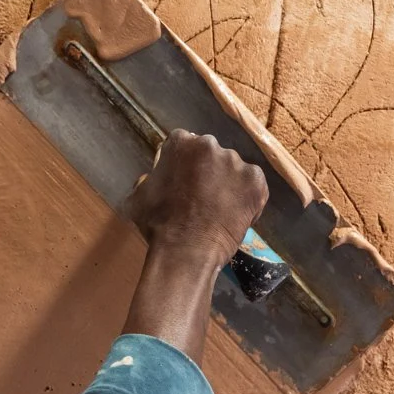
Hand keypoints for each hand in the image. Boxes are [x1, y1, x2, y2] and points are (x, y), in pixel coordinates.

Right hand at [126, 130, 268, 270]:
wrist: (186, 250)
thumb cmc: (158, 224)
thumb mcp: (139, 196)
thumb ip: (148, 180)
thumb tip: (150, 180)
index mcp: (181, 142)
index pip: (183, 144)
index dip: (183, 163)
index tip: (183, 179)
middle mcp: (210, 144)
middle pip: (210, 154)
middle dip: (207, 170)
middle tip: (201, 196)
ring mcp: (235, 162)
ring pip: (232, 169)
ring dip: (227, 184)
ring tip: (218, 209)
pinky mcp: (255, 181)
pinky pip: (252, 185)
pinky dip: (246, 197)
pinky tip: (234, 214)